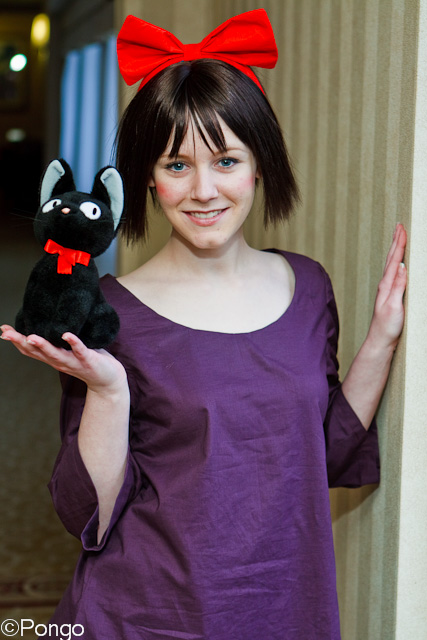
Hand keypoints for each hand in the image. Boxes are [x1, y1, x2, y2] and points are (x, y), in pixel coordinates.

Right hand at [0, 325, 126, 393]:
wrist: (109, 380)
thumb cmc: (89, 360)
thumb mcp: (69, 350)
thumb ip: (58, 340)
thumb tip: (49, 321)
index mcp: (53, 358)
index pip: (30, 350)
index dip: (16, 341)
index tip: (3, 330)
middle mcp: (59, 361)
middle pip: (36, 352)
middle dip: (20, 341)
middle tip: (5, 332)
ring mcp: (73, 362)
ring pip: (54, 353)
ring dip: (42, 345)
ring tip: (30, 336)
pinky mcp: (88, 360)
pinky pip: (79, 350)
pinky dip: (73, 342)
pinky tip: (66, 334)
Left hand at [367, 223, 406, 351]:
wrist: (380, 341)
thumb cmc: (387, 326)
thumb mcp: (394, 306)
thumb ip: (398, 286)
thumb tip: (401, 266)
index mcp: (386, 285)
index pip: (394, 260)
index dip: (399, 243)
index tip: (402, 228)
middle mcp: (385, 285)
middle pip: (391, 258)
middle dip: (396, 241)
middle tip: (399, 226)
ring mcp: (387, 290)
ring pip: (391, 264)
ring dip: (395, 250)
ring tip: (398, 238)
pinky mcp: (390, 296)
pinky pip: (394, 274)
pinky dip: (396, 263)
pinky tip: (398, 263)